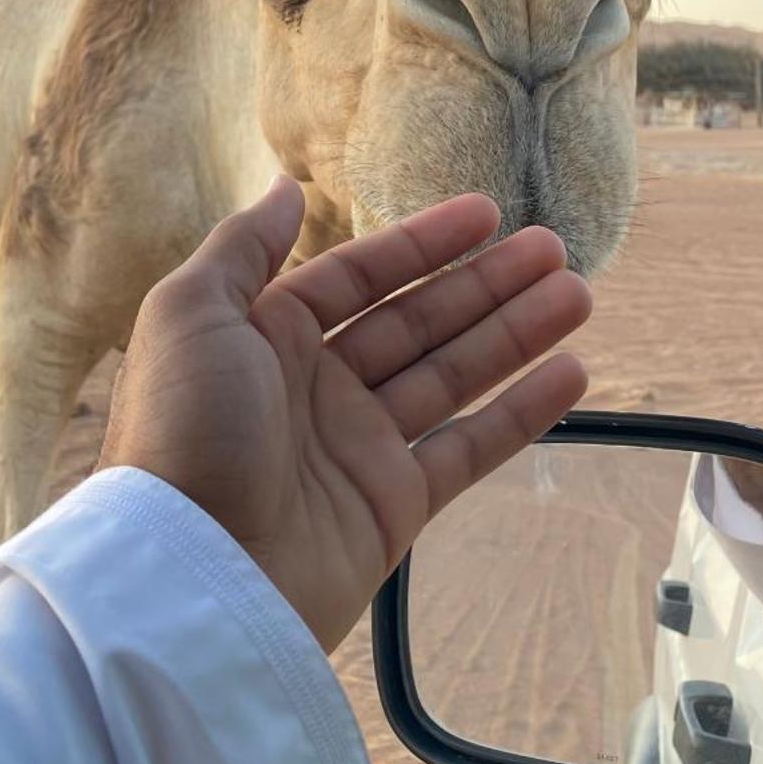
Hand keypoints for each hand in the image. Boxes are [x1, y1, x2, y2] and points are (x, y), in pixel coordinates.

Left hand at [100, 176, 591, 649]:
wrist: (193, 575)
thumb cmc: (184, 432)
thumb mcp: (189, 314)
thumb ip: (242, 247)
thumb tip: (287, 188)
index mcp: (265, 335)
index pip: (357, 276)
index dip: (421, 245)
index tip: (487, 213)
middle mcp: (315, 386)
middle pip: (417, 321)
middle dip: (484, 284)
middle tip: (554, 249)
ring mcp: (357, 448)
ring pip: (451, 376)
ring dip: (514, 334)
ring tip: (578, 293)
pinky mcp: (392, 507)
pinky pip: (468, 448)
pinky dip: (521, 412)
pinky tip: (572, 372)